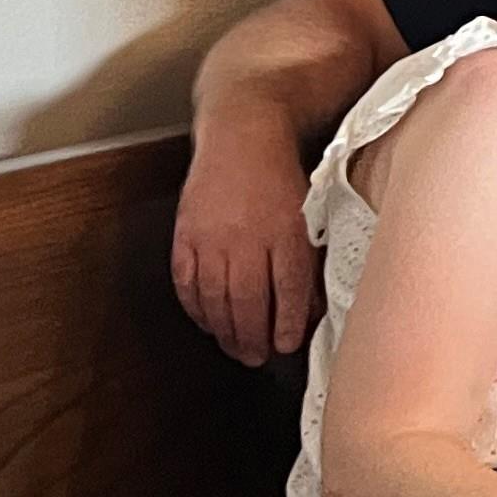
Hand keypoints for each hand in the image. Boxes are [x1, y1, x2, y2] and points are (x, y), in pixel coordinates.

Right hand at [173, 132, 319, 363]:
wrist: (243, 137)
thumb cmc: (282, 180)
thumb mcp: (309, 218)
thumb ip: (308, 263)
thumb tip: (310, 310)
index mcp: (286, 234)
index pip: (287, 291)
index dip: (286, 324)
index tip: (286, 345)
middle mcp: (247, 239)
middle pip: (247, 301)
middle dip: (252, 337)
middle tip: (257, 358)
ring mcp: (212, 238)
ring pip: (215, 298)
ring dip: (225, 330)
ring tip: (235, 349)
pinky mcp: (185, 234)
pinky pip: (186, 281)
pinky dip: (195, 307)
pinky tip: (206, 322)